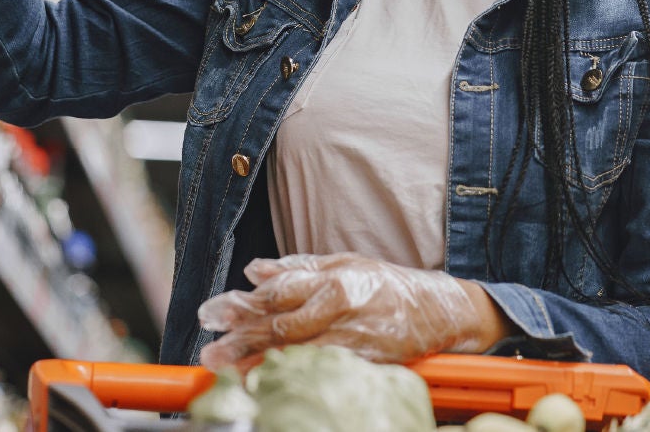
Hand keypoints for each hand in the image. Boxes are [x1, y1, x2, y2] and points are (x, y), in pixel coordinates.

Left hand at [196, 253, 512, 370]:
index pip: (276, 293)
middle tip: (210, 351)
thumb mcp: (345, 263)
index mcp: (332, 280)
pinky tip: (270, 385)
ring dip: (257, 364)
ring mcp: (351, 340)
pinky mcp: (362, 363)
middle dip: (240, 339)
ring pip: (296, 353)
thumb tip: (255, 270)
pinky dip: (293, 378)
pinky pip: (321, 371)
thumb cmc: (389, 285)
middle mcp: (339, 309)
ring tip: (226, 372)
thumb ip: (298, 268)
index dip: (240, 303)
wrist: (439, 311)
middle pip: (280, 326)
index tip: (211, 312)